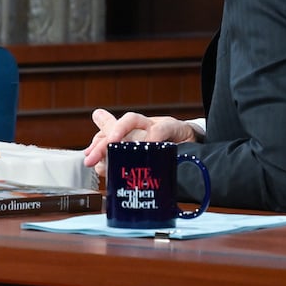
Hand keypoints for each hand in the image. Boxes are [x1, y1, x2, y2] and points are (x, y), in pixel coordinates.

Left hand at [82, 108, 196, 177]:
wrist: (197, 150)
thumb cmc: (166, 155)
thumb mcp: (142, 161)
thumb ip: (120, 161)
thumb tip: (98, 166)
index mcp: (131, 135)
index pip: (107, 134)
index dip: (96, 144)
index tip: (88, 157)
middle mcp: (141, 127)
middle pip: (115, 127)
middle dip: (102, 142)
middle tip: (92, 157)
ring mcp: (156, 124)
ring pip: (133, 120)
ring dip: (120, 130)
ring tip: (112, 143)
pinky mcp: (175, 127)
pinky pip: (162, 129)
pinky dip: (154, 136)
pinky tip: (148, 144)